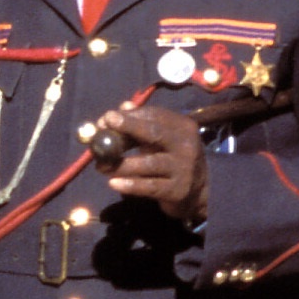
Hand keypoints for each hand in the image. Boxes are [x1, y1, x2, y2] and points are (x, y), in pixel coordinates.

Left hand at [88, 102, 209, 221]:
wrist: (197, 192)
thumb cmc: (173, 159)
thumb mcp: (162, 139)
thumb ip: (141, 124)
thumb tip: (123, 106)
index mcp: (182, 127)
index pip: (154, 116)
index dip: (128, 117)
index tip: (106, 119)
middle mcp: (186, 145)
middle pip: (154, 133)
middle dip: (128, 128)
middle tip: (103, 127)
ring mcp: (183, 168)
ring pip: (148, 163)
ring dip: (121, 164)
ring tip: (101, 166)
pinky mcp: (177, 190)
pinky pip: (149, 186)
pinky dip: (130, 185)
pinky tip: (113, 183)